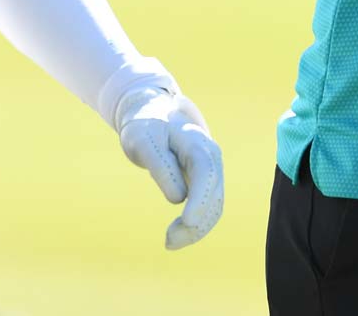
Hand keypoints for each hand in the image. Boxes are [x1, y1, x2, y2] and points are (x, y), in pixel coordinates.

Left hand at [115, 86, 223, 248]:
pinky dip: (197, 224)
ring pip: (215, 206)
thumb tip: (178, 199)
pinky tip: (178, 234)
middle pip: (214, 195)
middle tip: (168, 242)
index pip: (205, 173)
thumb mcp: (143, 141)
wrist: (153, 114)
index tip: (186, 223)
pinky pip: (208, 207)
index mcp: (196, 142)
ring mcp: (212, 169)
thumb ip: (160, 166)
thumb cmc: (146, 126)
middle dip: (196, 223)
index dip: (200, 200)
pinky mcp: (206, 181)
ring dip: (197, 229)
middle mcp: (211, 156)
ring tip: (170, 242)